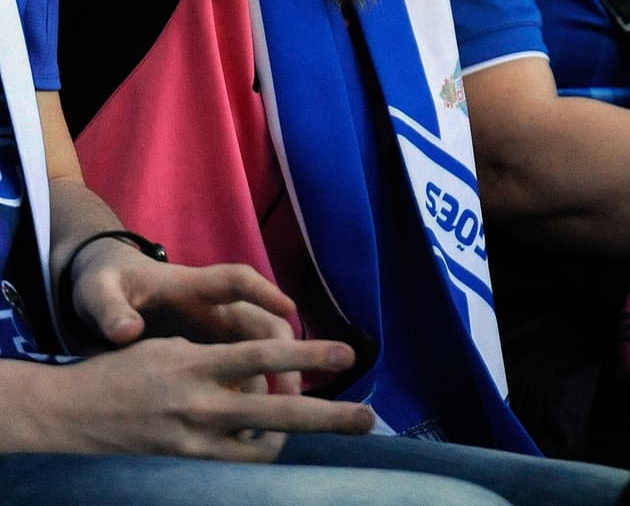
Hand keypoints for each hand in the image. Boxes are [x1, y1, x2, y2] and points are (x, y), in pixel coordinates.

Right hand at [36, 335, 371, 461]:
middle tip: (368, 418)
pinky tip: (268, 450)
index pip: (263, 356)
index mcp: (197, 364)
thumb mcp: (172, 351)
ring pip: (261, 448)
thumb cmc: (122, 374)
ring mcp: (191, 444)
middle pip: (277, 414)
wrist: (68, 417)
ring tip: (319, 432)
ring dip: (293, 441)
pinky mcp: (182, 470)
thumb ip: (219, 362)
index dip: (308, 356)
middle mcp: (199, 406)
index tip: (346, 355)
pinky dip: (256, 457)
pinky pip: (233, 469)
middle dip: (327, 416)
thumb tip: (261, 375)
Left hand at [69, 244, 304, 388]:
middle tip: (295, 384)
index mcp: (185, 284)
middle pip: (258, 318)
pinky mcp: (201, 346)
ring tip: (283, 405)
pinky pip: (236, 364)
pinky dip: (249, 383)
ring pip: (254, 344)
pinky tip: (254, 415)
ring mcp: (207, 325)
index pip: (234, 280)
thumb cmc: (102, 285)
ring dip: (273, 368)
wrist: (101, 287)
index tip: (288, 309)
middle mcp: (207, 304)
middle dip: (282, 346)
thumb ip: (110, 310)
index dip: (264, 291)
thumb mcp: (97, 293)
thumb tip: (126, 332)